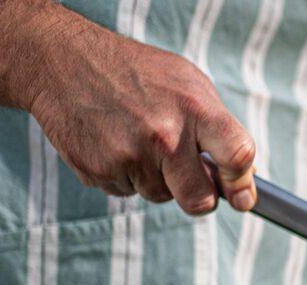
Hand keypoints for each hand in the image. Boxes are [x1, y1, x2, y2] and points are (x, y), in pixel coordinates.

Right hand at [22, 17, 256, 214]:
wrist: (63, 62)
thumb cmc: (136, 73)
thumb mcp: (187, 83)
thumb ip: (217, 127)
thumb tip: (241, 178)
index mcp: (194, 107)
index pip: (238, 156)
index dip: (243, 184)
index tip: (242, 196)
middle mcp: (164, 134)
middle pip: (200, 200)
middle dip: (202, 198)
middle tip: (195, 184)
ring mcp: (129, 156)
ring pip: (161, 195)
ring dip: (157, 178)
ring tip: (138, 139)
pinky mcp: (100, 171)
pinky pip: (127, 192)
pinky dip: (126, 175)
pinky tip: (114, 142)